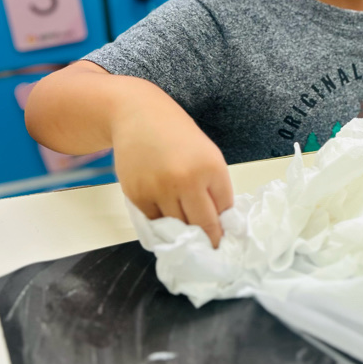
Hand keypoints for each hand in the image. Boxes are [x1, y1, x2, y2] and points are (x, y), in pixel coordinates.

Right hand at [112, 99, 232, 247]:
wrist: (137, 115)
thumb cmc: (176, 134)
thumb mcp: (206, 154)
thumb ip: (214, 186)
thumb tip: (218, 223)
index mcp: (211, 168)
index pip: (224, 211)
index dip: (225, 226)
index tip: (224, 239)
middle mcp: (187, 180)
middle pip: (203, 226)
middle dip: (208, 239)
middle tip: (208, 248)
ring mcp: (160, 189)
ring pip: (177, 227)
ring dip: (183, 231)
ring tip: (184, 231)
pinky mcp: (137, 195)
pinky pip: (154, 221)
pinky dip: (160, 221)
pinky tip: (163, 212)